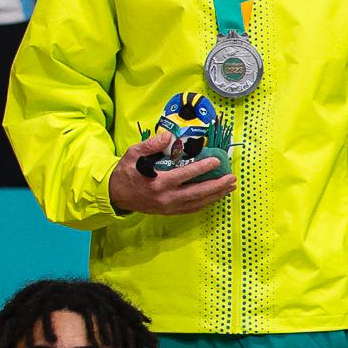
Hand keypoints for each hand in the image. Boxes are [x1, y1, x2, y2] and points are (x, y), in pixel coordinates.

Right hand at [107, 133, 234, 215]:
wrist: (115, 194)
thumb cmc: (126, 172)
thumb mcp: (133, 154)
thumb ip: (150, 145)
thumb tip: (168, 136)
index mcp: (158, 182)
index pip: (185, 175)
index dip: (202, 168)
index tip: (217, 160)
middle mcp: (166, 197)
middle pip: (197, 192)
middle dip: (217, 185)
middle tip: (232, 178)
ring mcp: (169, 207)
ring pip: (198, 202)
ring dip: (216, 195)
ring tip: (231, 186)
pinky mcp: (169, 212)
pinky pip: (192, 208)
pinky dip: (206, 203)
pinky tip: (216, 196)